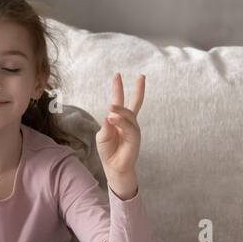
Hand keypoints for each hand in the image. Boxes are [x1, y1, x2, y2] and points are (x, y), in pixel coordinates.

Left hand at [96, 72, 143, 190]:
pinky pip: (129, 127)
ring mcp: (133, 129)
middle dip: (138, 90)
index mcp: (119, 120)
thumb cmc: (108, 151)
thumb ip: (106, 125)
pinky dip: (121, 121)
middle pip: (135, 103)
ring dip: (119, 111)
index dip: (118, 89)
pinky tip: (112, 118)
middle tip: (140, 77)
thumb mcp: (102, 136)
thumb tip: (110, 115)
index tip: (117, 75)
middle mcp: (128, 122)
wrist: (114, 166)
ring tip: (110, 109)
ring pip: (128, 115)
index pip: (119, 101)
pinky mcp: (135, 138)